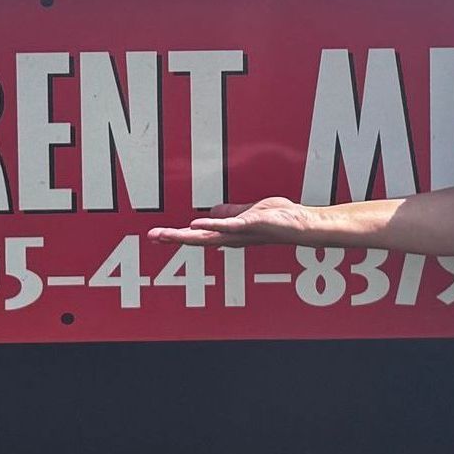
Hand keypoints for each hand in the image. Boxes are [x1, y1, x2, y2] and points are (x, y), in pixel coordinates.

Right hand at [145, 197, 317, 246]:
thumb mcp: (248, 214)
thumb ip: (230, 213)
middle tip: (152, 237)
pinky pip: (229, 226)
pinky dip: (212, 224)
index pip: (198, 235)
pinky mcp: (250, 225)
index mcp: (229, 234)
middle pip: (196, 239)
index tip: (156, 236)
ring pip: (207, 235)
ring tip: (166, 234)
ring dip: (184, 235)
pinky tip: (197, 223)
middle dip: (173, 238)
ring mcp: (240, 233)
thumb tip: (210, 213)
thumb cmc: (279, 220)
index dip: (176, 236)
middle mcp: (231, 237)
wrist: (302, 225)